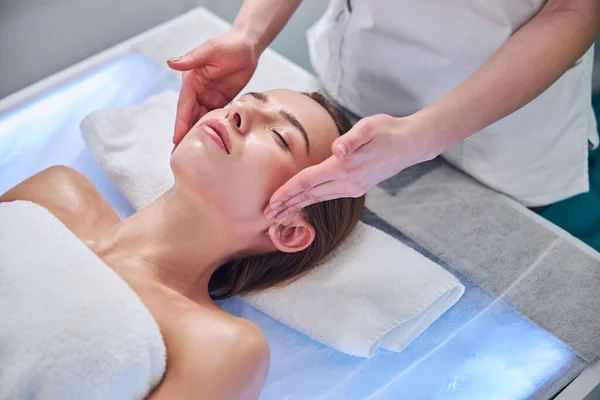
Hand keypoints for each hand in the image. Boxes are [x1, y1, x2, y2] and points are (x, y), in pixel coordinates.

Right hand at [168, 29, 259, 145]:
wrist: (248, 47)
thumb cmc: (230, 45)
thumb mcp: (210, 51)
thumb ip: (192, 59)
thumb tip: (170, 63)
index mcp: (191, 81)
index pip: (184, 106)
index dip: (180, 124)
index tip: (176, 140)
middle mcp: (197, 90)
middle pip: (189, 116)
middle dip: (184, 135)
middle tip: (179, 155)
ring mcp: (208, 96)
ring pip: (200, 119)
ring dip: (196, 135)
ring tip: (192, 154)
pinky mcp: (220, 100)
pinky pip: (213, 118)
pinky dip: (210, 130)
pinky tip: (210, 143)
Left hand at [264, 114, 438, 219]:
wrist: (410, 144)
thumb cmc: (387, 131)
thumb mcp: (370, 127)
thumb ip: (352, 139)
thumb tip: (337, 149)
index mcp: (344, 167)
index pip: (307, 182)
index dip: (287, 192)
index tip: (270, 202)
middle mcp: (347, 182)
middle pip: (309, 195)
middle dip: (287, 205)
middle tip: (266, 215)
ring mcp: (352, 187)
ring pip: (317, 198)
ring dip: (297, 205)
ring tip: (279, 213)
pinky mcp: (356, 187)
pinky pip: (327, 196)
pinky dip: (310, 201)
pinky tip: (303, 202)